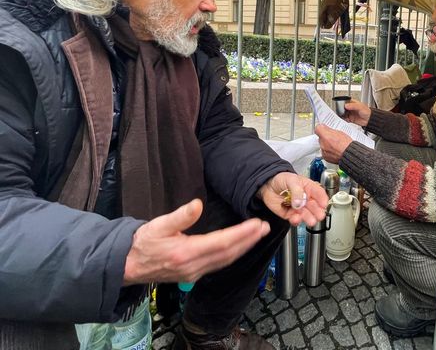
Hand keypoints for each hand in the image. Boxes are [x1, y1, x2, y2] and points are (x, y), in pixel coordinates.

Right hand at [123, 199, 269, 284]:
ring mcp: (194, 273)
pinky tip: (239, 247)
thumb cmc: (142, 243)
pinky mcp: (193, 275)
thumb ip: (180, 216)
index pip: (222, 242)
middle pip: (229, 253)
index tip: (256, 224)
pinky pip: (219, 264)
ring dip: (244, 247)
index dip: (242, 233)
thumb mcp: (158, 225)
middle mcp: (193, 266)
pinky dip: (232, 254)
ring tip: (257, 235)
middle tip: (264, 228)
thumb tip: (198, 204)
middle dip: (249, 240)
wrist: (127, 265)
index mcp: (186, 253)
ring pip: (226, 260)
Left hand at [258, 172, 327, 225]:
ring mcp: (298, 208)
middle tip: (319, 215)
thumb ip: (297, 191)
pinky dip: (296, 220)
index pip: (319, 194)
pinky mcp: (290, 214)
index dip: (323, 199)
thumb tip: (300, 202)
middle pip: (315, 206)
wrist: (267, 185)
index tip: (324, 204)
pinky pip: (295, 219)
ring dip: (309, 218)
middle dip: (318, 212)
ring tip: (311, 221)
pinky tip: (296, 218)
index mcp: (309, 188)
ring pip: (306, 215)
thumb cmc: (281, 179)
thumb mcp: (291, 180)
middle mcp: (305, 199)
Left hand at [314, 124, 352, 163]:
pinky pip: (325, 152)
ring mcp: (323, 151)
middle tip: (333, 138)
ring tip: (335, 145)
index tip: (323, 129)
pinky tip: (335, 150)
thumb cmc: (346, 144)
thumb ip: (329, 129)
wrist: (349, 155)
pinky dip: (328, 151)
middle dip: (325, 138)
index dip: (321, 128)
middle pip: (320, 138)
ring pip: (322, 145)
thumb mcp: (339, 132)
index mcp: (325, 135)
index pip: (317, 128)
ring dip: (327, 145)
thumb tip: (324, 127)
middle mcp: (322, 143)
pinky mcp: (325, 157)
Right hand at [343, 99, 370, 126]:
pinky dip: (345, 120)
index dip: (342, 104)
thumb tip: (346, 105)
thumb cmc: (367, 111)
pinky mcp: (350, 118)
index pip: (345, 102)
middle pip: (343, 109)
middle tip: (342, 112)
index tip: (342, 107)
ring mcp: (350, 113)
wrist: (369, 120)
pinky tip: (346, 119)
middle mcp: (350, 108)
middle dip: (341, 111)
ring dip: (343, 116)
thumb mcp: (360, 107)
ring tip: (344, 116)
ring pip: (343, 114)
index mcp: (352, 103)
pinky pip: (345, 119)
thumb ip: (353, 106)